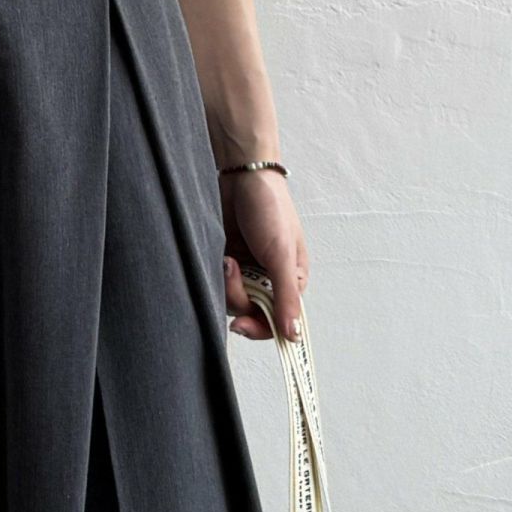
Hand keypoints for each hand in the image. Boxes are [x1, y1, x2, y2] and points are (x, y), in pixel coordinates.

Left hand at [220, 169, 308, 341]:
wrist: (242, 175)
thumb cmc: (270, 208)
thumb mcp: (280, 254)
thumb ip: (286, 295)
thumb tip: (293, 335)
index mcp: (292, 281)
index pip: (278, 320)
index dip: (261, 327)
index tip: (241, 325)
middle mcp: (269, 279)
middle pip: (252, 312)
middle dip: (239, 298)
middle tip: (231, 272)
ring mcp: (247, 269)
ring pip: (233, 299)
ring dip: (227, 284)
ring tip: (228, 259)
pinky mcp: (227, 258)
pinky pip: (219, 281)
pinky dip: (217, 274)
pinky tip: (221, 256)